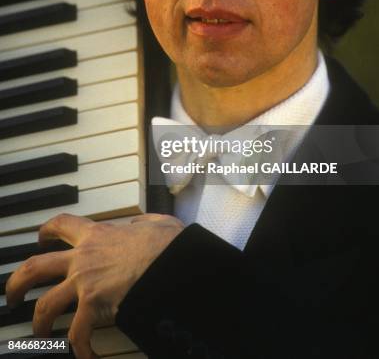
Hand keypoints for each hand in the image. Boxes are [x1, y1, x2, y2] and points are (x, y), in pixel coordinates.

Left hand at [6, 213, 183, 358]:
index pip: (62, 224)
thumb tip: (139, 224)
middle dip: (18, 283)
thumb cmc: (166, 243)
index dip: (46, 230)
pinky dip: (80, 349)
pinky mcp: (94, 305)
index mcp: (97, 235)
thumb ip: (142, 222)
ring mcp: (85, 282)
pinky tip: (87, 357)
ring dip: (39, 323)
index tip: (41, 238)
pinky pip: (77, 333)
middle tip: (13, 294)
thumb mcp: (155, 222)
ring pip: (45, 305)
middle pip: (35, 267)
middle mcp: (83, 257)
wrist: (173, 261)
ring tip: (39, 333)